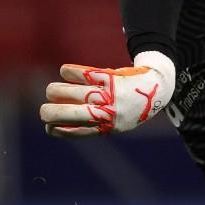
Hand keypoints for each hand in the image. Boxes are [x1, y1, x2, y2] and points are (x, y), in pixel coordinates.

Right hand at [41, 51, 175, 136]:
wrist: (158, 86)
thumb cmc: (131, 106)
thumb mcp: (117, 122)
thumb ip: (91, 126)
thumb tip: (53, 127)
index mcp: (109, 127)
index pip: (74, 132)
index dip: (56, 129)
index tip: (50, 125)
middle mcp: (108, 112)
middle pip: (65, 113)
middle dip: (47, 112)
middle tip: (46, 108)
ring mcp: (108, 94)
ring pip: (65, 92)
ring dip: (55, 91)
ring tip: (56, 91)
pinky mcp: (109, 77)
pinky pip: (77, 73)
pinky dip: (67, 72)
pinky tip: (67, 74)